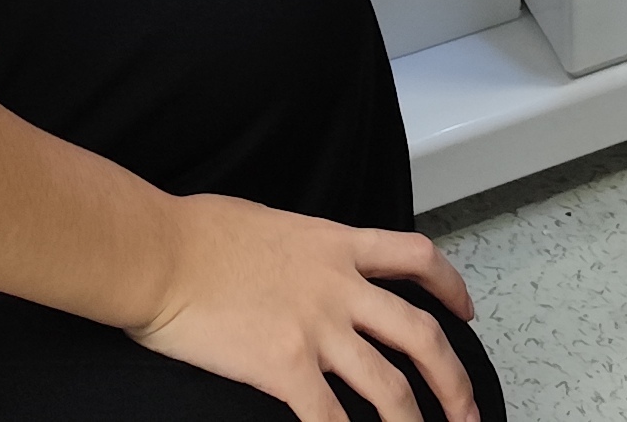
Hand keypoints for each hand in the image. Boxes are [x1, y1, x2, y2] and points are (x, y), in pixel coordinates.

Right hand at [134, 195, 478, 421]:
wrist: (158, 253)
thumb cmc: (197, 233)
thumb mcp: (272, 224)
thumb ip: (305, 251)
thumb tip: (307, 267)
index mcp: (335, 245)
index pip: (416, 258)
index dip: (451, 288)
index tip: (464, 310)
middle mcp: (338, 286)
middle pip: (422, 335)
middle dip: (455, 380)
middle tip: (468, 410)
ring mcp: (316, 329)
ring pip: (390, 387)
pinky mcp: (285, 367)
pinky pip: (331, 418)